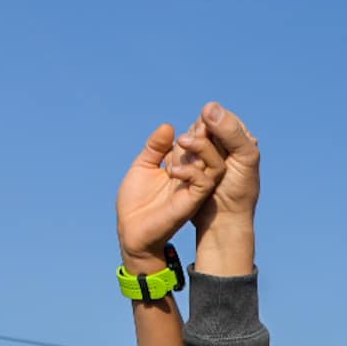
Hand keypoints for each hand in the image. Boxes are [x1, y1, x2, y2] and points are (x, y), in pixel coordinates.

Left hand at [117, 120, 223, 267]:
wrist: (131, 232)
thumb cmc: (135, 202)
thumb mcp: (143, 167)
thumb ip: (155, 147)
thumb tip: (168, 126)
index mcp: (182, 166)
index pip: (197, 143)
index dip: (199, 128)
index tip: (200, 114)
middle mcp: (191, 176)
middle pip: (210, 150)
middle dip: (207, 134)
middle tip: (201, 121)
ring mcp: (193, 189)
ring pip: (215, 165)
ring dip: (203, 149)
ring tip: (184, 140)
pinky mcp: (191, 202)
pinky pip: (204, 183)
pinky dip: (192, 172)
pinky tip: (171, 169)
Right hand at [188, 103, 259, 229]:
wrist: (222, 222)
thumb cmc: (239, 192)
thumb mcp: (244, 158)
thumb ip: (230, 132)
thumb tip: (208, 106)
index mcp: (239, 137)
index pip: (218, 116)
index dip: (210, 126)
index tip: (210, 140)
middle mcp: (222, 143)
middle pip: (200, 126)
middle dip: (197, 141)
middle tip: (195, 153)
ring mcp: (204, 154)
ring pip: (187, 139)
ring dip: (186, 151)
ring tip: (193, 169)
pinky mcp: (190, 166)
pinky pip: (178, 154)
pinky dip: (178, 160)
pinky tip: (178, 172)